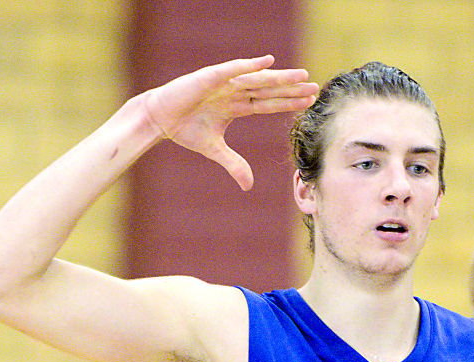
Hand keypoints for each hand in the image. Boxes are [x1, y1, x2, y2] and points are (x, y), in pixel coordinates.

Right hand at [137, 55, 318, 189]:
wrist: (159, 119)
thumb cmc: (185, 129)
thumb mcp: (214, 150)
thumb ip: (234, 164)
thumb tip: (248, 186)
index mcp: (236, 106)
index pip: (268, 103)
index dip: (288, 102)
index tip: (308, 101)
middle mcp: (234, 92)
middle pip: (268, 90)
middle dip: (291, 88)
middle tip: (314, 86)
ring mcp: (223, 83)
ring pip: (257, 80)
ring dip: (279, 77)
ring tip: (300, 75)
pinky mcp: (209, 78)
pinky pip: (233, 70)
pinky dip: (249, 66)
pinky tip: (268, 62)